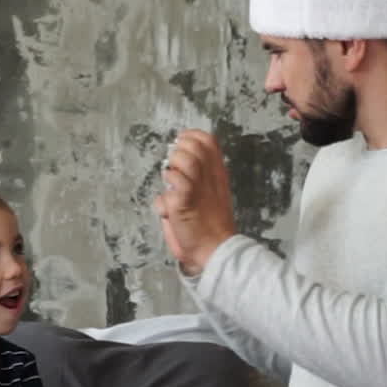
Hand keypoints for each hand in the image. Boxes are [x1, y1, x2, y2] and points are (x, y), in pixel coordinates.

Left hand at [153, 129, 236, 275]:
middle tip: (174, 167)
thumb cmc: (210, 226)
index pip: (208, 140)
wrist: (215, 249)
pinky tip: (170, 198)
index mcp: (217, 174)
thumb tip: (173, 171)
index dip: (191, 137)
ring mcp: (198, 188)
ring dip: (172, 166)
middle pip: (194, 145)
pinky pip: (175, 180)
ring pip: (184, 158)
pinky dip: (168, 185)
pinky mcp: (185, 201)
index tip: (181, 145)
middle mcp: (209, 177)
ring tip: (171, 180)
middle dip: (178, 150)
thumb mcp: (210, 196)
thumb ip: (195, 181)